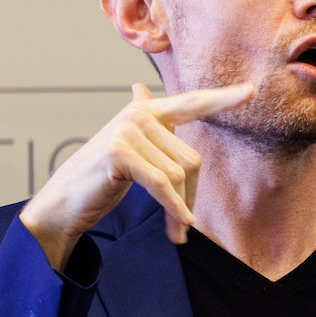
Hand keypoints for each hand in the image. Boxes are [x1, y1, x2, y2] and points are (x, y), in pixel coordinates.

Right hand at [20, 81, 253, 268]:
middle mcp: (138, 114)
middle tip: (182, 222)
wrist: (63, 202)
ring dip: (179, 208)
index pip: (192, 103)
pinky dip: (173, 207)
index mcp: (146, 112)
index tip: (251, 91)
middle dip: (190, 195)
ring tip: (173, 228)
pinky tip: (178, 225)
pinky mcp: (120, 151)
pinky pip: (162, 184)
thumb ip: (143, 123)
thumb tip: (140, 88)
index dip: (223, 99)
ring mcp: (128, 130)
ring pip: (178, 174)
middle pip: (191, 158)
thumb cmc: (100, 178)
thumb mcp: (126, 147)